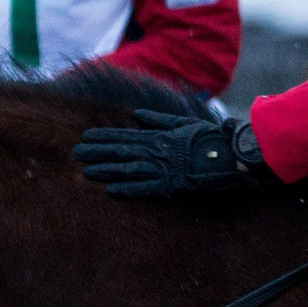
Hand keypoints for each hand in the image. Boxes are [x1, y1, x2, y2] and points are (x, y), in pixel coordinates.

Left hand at [76, 110, 271, 197]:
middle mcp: (157, 151)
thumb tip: (137, 114)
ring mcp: (162, 167)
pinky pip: (146, 188)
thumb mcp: (183, 123)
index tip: (86, 136)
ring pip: (128, 168)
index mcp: (159, 136)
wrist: (230, 154)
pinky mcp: (171, 184)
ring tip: (87, 172)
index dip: (104, 136)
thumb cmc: (209, 138)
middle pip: (121, 150)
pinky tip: (111, 191)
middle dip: (98, 152)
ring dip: (106, 170)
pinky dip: (128, 189)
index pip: (126, 135)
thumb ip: (158, 120)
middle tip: (77, 152)